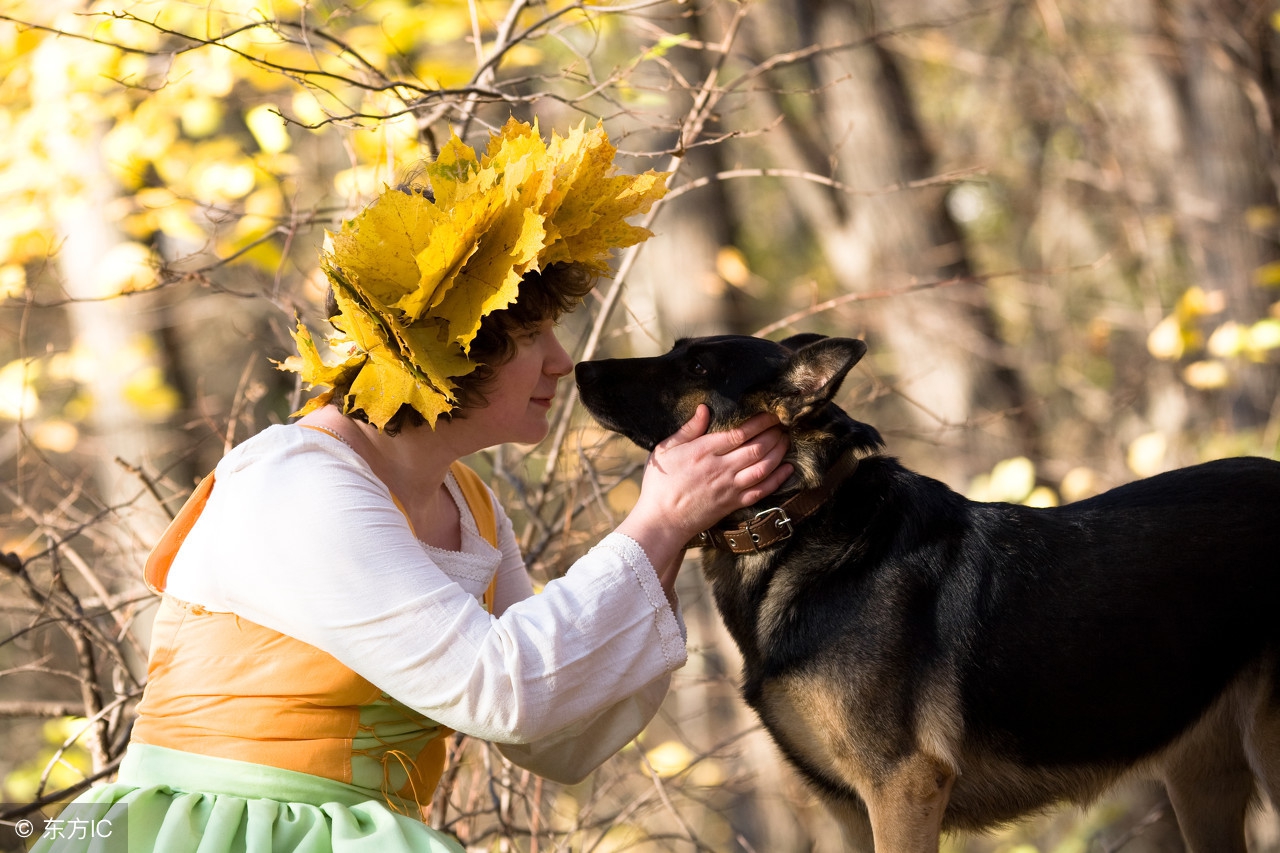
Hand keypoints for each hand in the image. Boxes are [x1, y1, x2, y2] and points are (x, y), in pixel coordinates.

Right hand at [616, 406, 791, 585]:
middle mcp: (721, 468)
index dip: (760, 422)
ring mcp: (730, 487)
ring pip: (763, 467)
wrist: (662, 521)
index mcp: (704, 451)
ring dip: (779, 452)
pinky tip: (787, 469)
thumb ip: (688, 429)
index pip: (739, 433)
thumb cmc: (660, 484)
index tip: (770, 415)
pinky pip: (762, 490)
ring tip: (786, 441)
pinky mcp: (734, 504)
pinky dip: (778, 479)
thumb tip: (704, 409)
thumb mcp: (665, 450)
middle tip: (783, 425)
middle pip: (757, 448)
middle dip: (774, 434)